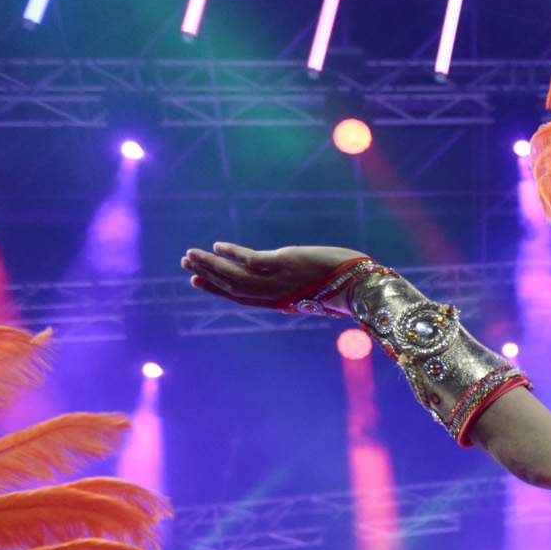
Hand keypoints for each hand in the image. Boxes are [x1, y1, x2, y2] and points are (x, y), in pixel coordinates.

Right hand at [180, 242, 364, 307]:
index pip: (242, 298)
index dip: (218, 290)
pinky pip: (250, 260)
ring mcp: (279, 281)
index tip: (198, 281)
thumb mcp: (316, 291)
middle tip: (186, 263)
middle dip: (208, 275)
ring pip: (235, 275)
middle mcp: (276, 295)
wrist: (364, 287)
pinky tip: (217, 245)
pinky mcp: (284, 264)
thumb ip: (298, 290)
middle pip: (233, 287)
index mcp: (282, 303)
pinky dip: (232, 254)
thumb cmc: (346, 288)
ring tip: (190, 254)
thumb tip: (294, 288)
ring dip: (211, 264)